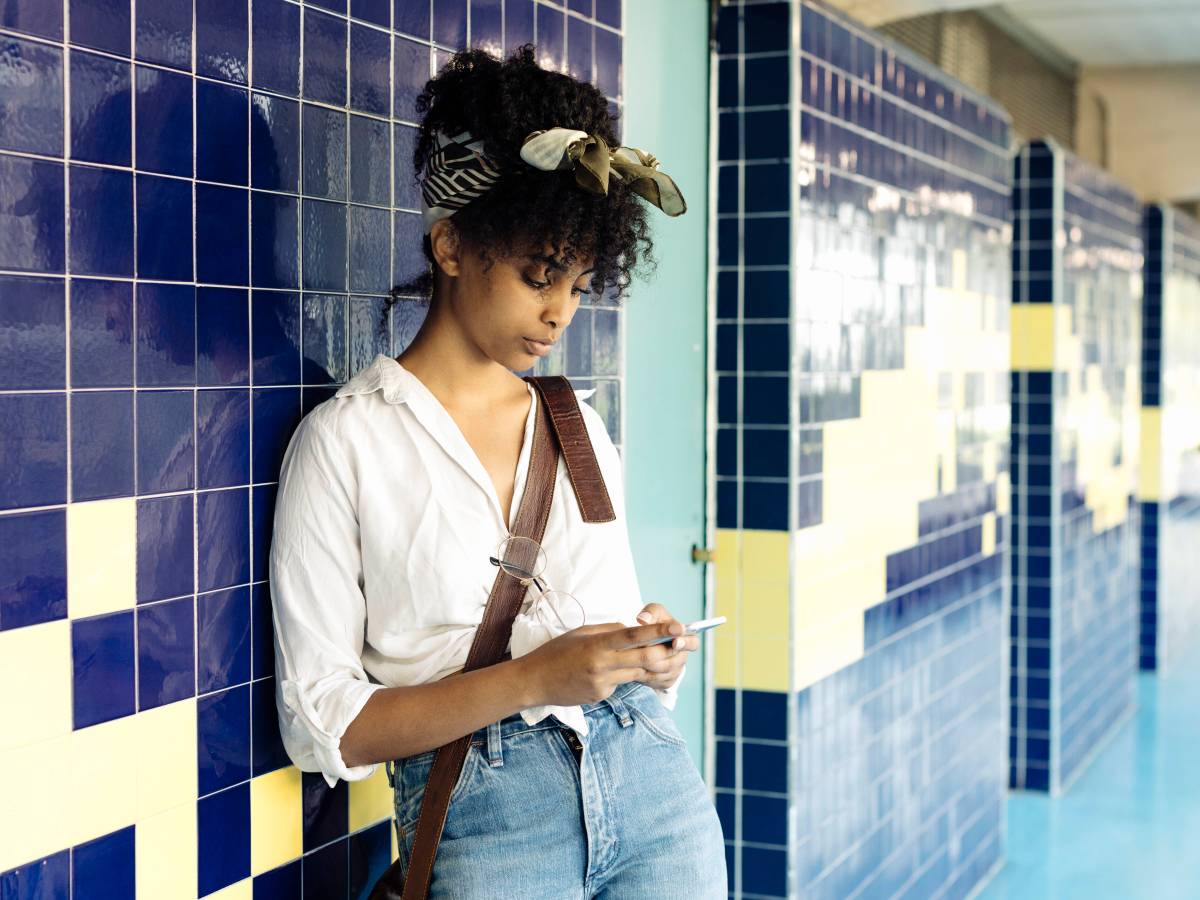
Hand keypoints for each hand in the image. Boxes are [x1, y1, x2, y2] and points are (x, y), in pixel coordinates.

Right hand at [517, 615, 687, 707]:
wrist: (534, 681)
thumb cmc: (556, 652)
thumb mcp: (582, 633)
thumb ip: (609, 630)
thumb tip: (632, 629)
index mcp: (597, 644)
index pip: (634, 635)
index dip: (658, 631)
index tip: (677, 626)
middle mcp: (602, 664)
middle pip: (644, 658)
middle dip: (666, 652)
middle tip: (682, 645)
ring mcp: (603, 683)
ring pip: (636, 672)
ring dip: (646, 665)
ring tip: (652, 656)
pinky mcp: (600, 696)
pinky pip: (619, 683)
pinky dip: (620, 676)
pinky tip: (601, 673)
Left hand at [632, 603, 694, 691]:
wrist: (643, 640)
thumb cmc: (653, 622)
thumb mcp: (653, 613)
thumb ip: (651, 612)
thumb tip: (643, 619)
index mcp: (684, 637)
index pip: (692, 642)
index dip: (685, 643)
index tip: (675, 641)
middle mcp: (682, 656)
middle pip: (676, 661)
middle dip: (662, 656)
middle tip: (647, 652)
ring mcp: (676, 670)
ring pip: (665, 672)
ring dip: (651, 666)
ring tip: (635, 659)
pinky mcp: (666, 682)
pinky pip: (658, 681)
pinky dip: (646, 676)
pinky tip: (635, 668)